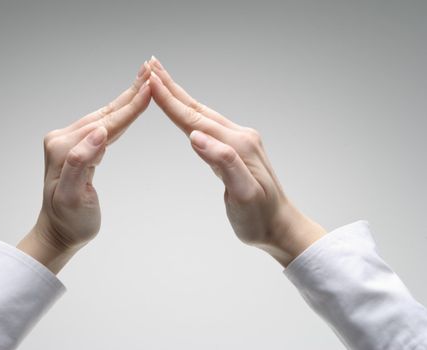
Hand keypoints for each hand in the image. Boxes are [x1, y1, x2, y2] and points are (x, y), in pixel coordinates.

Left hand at [17, 61, 151, 272]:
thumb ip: (81, 162)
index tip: (150, 87)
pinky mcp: (76, 146)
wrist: (58, 232)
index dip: (131, 106)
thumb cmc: (70, 221)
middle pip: (106, 113)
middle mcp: (64, 139)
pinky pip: (102, 126)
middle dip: (131, 94)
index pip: (106, 124)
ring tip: (144, 82)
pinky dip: (119, 114)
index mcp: (65, 149)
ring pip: (105, 116)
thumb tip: (98, 132)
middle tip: (150, 70)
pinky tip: (128, 105)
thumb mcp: (74, 197)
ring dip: (126, 100)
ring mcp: (69, 141)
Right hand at [148, 56, 324, 266]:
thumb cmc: (260, 216)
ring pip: (202, 115)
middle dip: (172, 88)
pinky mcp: (237, 149)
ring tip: (163, 82)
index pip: (195, 120)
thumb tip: (196, 137)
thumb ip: (223, 163)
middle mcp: (238, 137)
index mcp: (236, 145)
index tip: (151, 81)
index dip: (170, 101)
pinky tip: (187, 112)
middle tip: (151, 66)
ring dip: (181, 98)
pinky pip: (209, 125)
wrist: (281, 225)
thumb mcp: (243, 195)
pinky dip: (191, 114)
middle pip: (197, 110)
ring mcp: (239, 141)